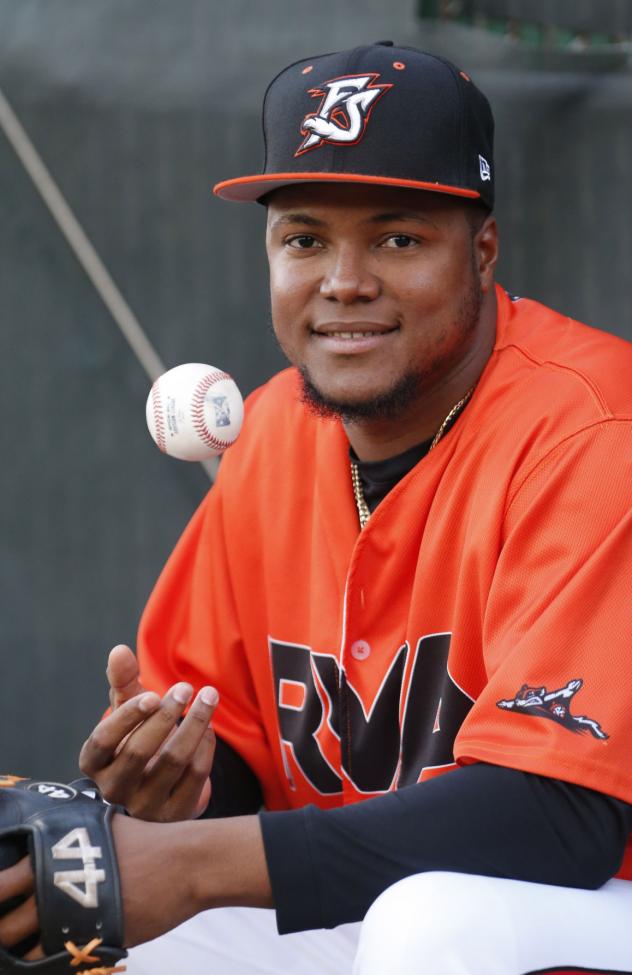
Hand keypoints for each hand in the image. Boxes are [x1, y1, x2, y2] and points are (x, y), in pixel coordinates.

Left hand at [0, 812, 271, 954]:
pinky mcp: (86, 937)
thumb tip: (48, 841)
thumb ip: (69, 835)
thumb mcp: (102, 826)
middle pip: (1, 908)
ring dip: (11, 946)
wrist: (184, 864)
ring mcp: (66, 909)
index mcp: (52, 846)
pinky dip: (39, 963)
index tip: (0, 899)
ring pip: (16, 939)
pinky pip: (47, 960)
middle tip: (1, 927)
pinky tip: (41, 960)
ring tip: (14, 949)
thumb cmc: (148, 842)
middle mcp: (51, 878)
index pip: (3, 877)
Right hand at [79, 649, 218, 820]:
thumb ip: (123, 680)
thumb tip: (119, 650)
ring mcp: (144, 806)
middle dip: (166, 716)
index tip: (153, 693)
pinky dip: (205, 746)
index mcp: (94, 762)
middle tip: (186, 687)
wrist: (164, 780)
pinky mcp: (175, 814)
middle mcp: (113, 789)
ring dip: (195, 724)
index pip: (103, 741)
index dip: (128, 717)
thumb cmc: (139, 735)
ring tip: (209, 697)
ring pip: (173, 762)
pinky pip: (195, 776)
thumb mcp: (129, 708)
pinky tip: (208, 726)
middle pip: (138, 752)